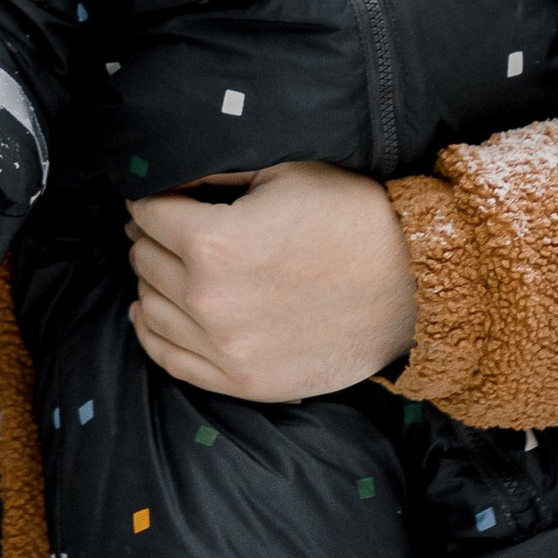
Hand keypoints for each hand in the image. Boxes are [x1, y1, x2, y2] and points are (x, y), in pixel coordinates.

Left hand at [126, 160, 415, 402]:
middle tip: (164, 226)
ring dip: (152, 280)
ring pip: (150, 307)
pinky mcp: (243, 382)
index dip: (149, 199)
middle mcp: (210, 300)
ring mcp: (225, 348)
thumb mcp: (282, 175)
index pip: (148, 214)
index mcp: (214, 243)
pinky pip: (169, 358)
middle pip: (145, 259)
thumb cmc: (351, 218)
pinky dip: (152, 331)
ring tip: (166, 264)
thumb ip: (213, 177)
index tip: (155, 197)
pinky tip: (151, 312)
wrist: (412, 284)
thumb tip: (168, 179)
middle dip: (150, 236)